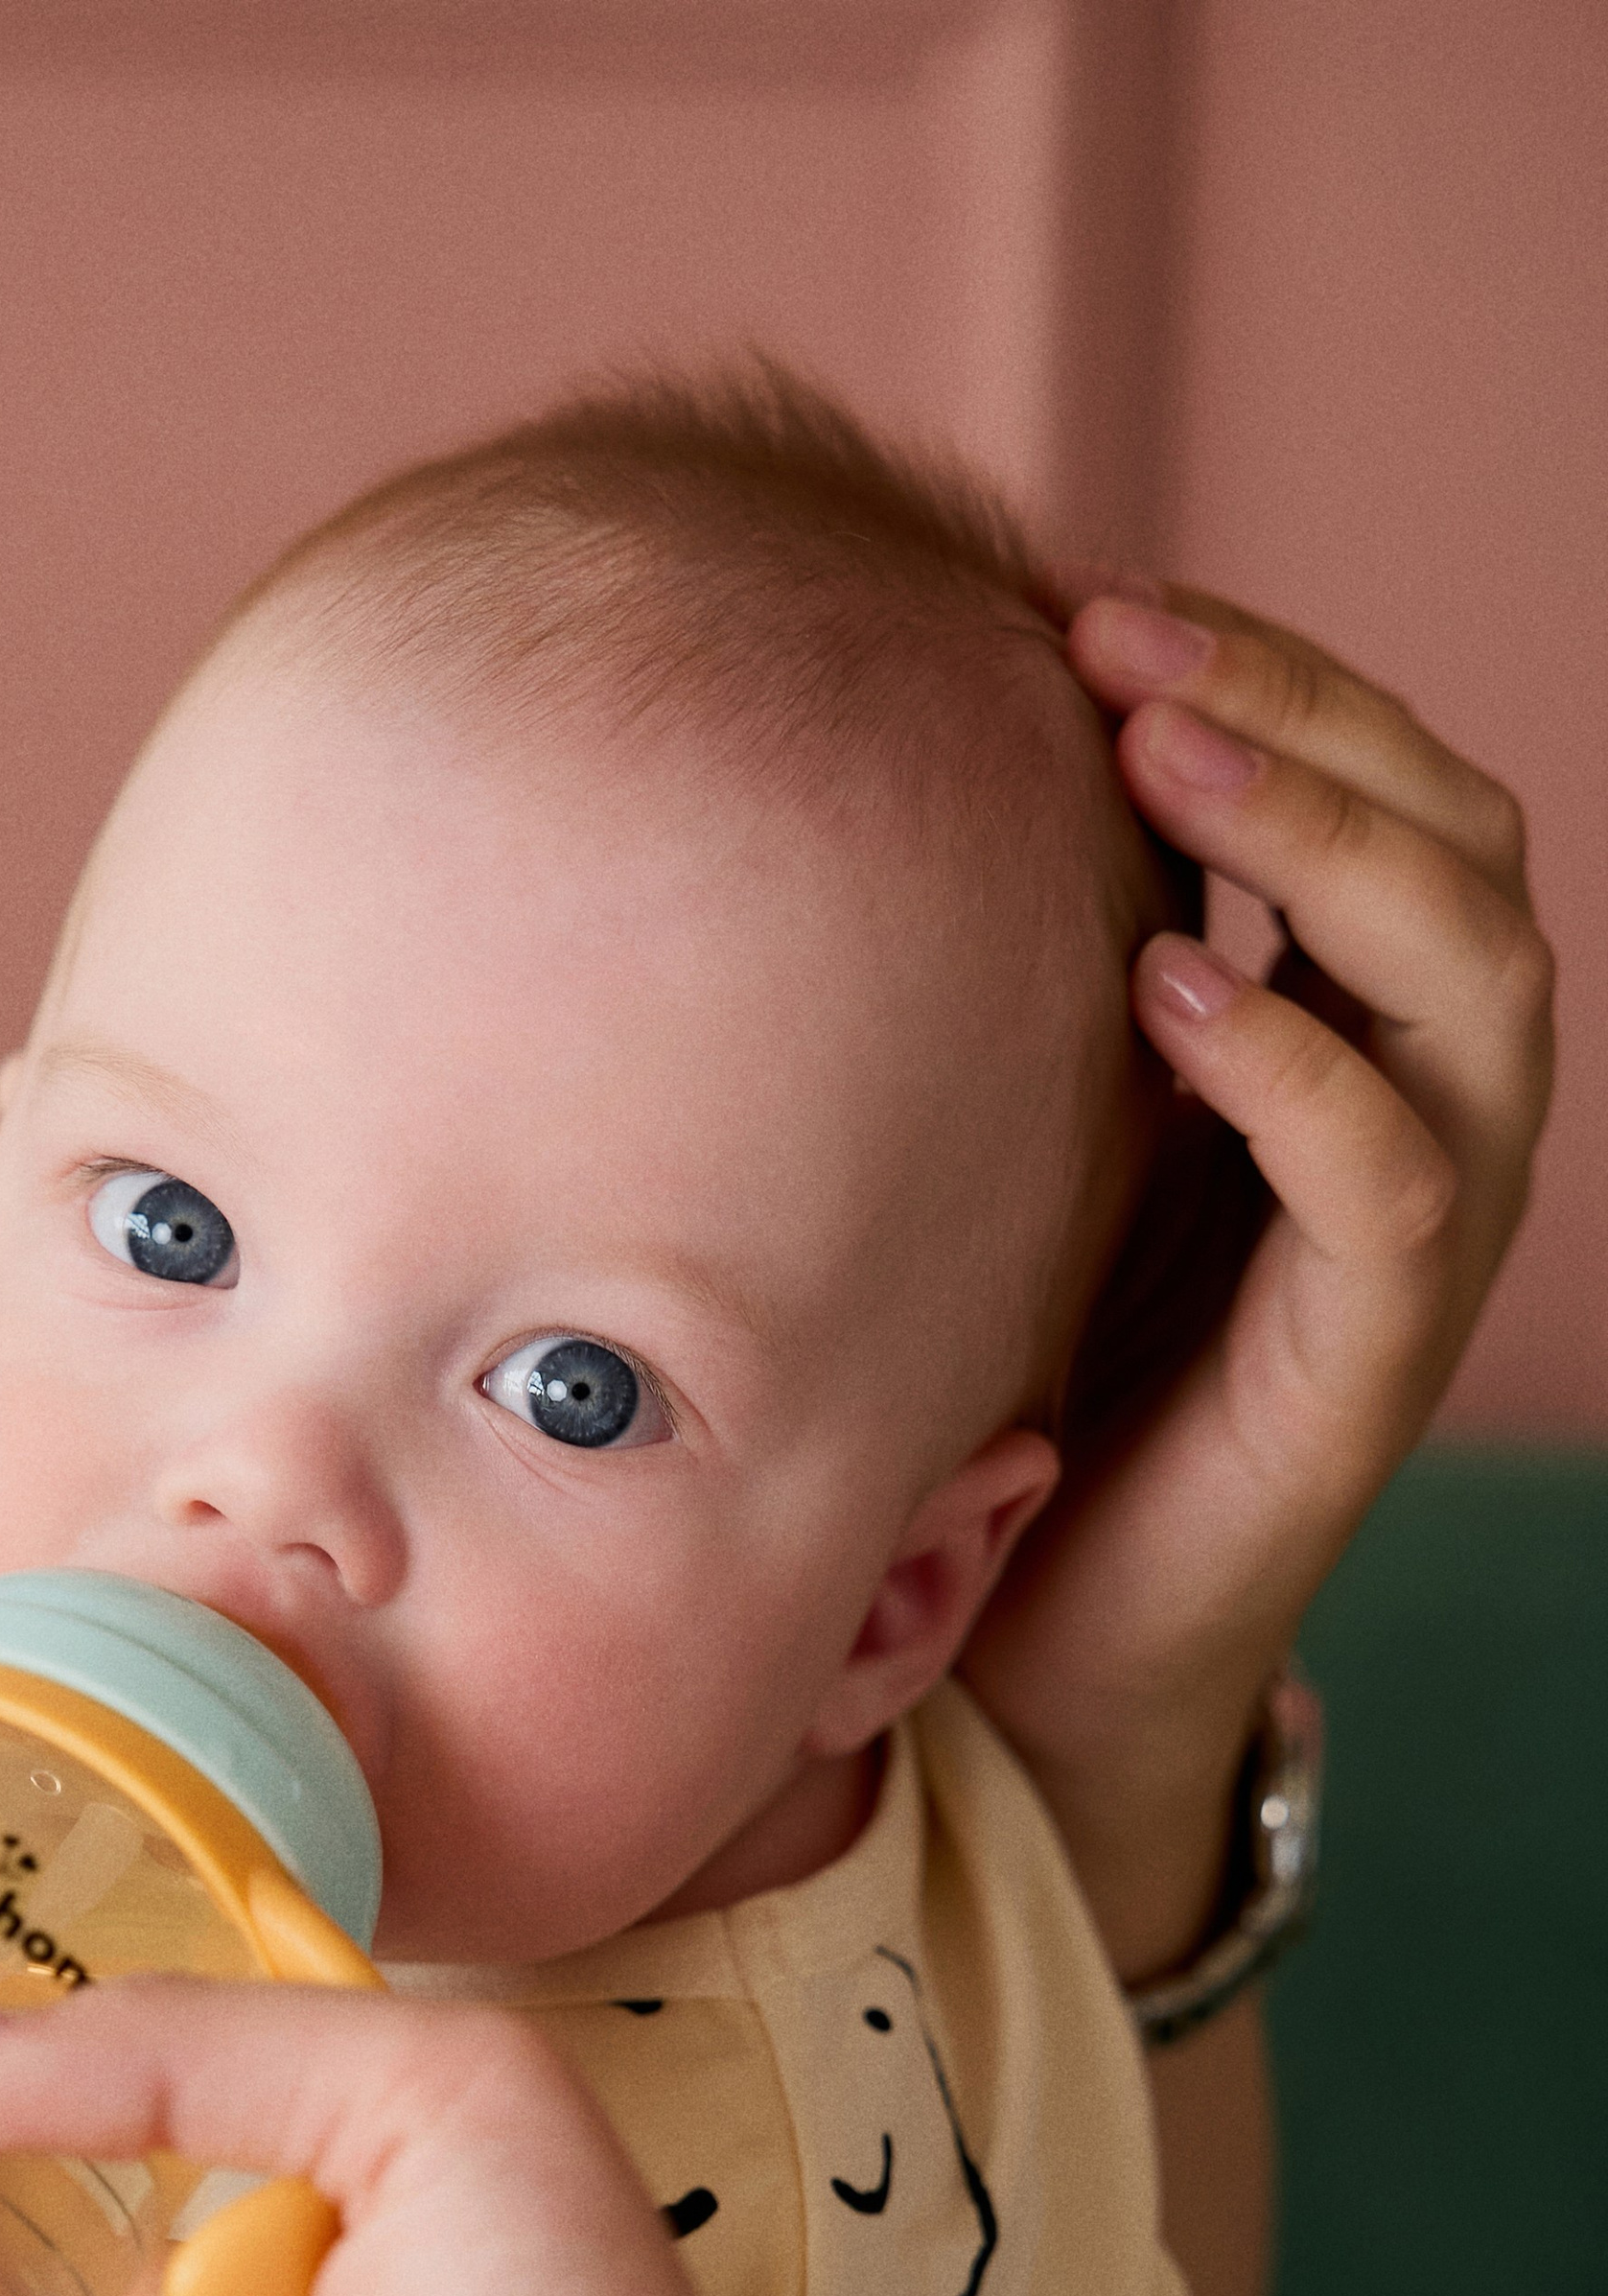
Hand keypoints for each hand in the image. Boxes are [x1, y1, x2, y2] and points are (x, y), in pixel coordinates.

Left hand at [967, 589, 1550, 1980]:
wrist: (1039, 1636)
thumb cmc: (1022, 1363)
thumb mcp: (1037, 1127)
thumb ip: (1042, 972)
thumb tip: (889, 767)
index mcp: (1360, 1031)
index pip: (1386, 792)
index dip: (1272, 675)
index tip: (1098, 598)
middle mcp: (1428, 1107)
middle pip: (1455, 843)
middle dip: (1304, 712)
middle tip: (1127, 640)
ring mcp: (1421, 1233)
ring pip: (1466, 979)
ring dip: (1322, 840)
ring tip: (1164, 751)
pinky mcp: (1371, 1357)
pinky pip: (1383, 1177)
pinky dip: (1291, 1066)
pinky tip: (1173, 988)